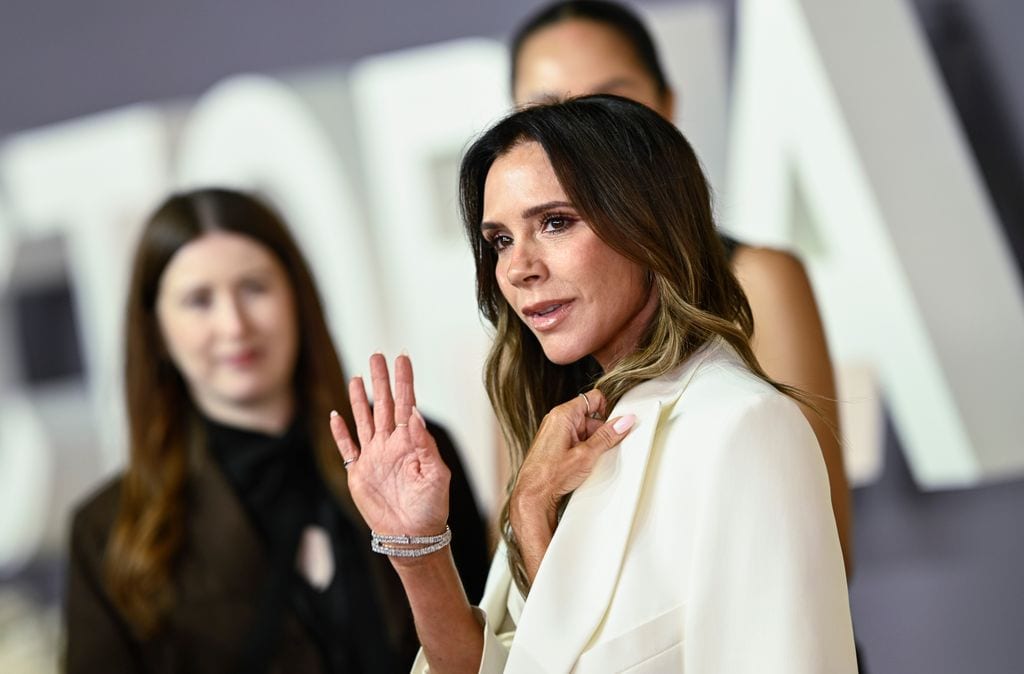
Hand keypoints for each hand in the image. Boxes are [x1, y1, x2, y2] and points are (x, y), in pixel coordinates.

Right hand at [330, 353, 450, 538]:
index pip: (407, 404)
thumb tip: (414, 413)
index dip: (405, 381)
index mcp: (411, 443)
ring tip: (357, 377)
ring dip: (360, 399)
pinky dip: (340, 432)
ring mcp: (373, 457)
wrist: (413, 537)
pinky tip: (335, 415)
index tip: (403, 358)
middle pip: (383, 405)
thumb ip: (425, 444)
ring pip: (364, 420)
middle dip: (381, 380)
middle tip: (377, 355)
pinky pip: (347, 448)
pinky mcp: (358, 473)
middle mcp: (391, 445)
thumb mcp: (436, 475)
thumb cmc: (431, 508)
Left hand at [511, 389, 635, 534]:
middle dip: (600, 432)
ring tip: (587, 461)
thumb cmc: (550, 475)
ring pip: (584, 430)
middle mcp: (556, 419)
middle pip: (590, 417)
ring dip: (591, 444)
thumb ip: (607, 436)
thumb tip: (623, 422)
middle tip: (601, 450)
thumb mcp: (586, 455)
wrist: (533, 494)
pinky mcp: (554, 444)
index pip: (593, 398)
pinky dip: (582, 449)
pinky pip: (575, 440)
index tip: (614, 425)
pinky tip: (581, 464)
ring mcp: (554, 432)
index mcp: (563, 415)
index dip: (607, 410)